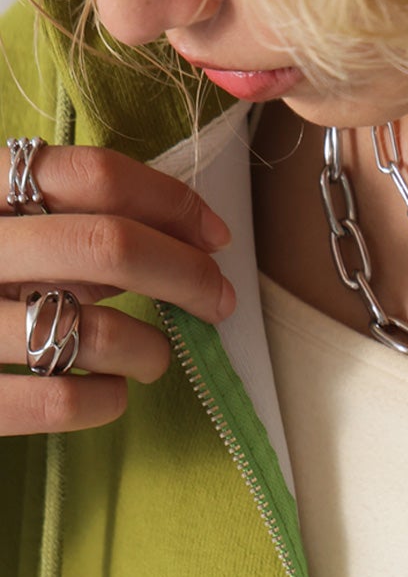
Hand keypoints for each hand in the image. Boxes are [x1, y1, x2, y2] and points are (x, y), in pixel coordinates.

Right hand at [2, 142, 235, 435]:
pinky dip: (108, 401)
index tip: (213, 237)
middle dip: (187, 275)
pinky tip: (112, 395)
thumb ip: (62, 227)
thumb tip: (168, 245)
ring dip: (152, 349)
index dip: (169, 203)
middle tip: (216, 302)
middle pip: (108, 245)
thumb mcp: (3, 230)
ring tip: (154, 359)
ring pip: (94, 330)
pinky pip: (61, 400)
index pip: (89, 175)